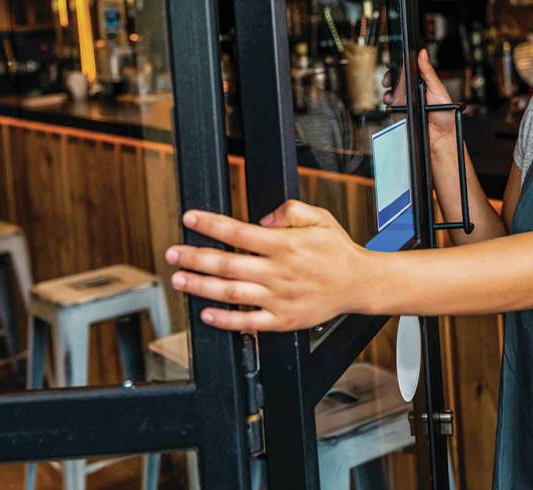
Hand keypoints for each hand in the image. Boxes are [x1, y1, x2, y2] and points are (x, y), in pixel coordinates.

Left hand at [165, 200, 371, 331]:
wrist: (360, 283)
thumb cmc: (337, 250)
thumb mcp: (319, 217)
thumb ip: (289, 211)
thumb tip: (262, 220)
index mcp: (285, 245)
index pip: (238, 232)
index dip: (210, 224)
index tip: (190, 218)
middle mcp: (279, 271)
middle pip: (227, 263)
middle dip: (194, 256)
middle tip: (172, 252)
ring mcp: (279, 297)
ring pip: (231, 292)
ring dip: (201, 286)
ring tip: (180, 279)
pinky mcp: (283, 319)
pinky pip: (248, 322)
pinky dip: (225, 320)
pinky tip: (206, 314)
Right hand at [382, 48, 455, 152]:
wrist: (441, 138)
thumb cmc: (445, 116)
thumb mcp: (438, 90)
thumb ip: (429, 72)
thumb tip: (423, 54)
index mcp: (423, 83)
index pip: (409, 69)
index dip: (400, 65)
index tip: (396, 63)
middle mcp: (413, 91)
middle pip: (397, 79)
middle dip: (390, 77)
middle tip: (389, 79)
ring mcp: (405, 102)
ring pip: (391, 91)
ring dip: (388, 90)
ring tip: (391, 93)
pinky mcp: (400, 113)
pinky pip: (390, 105)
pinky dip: (388, 102)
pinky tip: (392, 102)